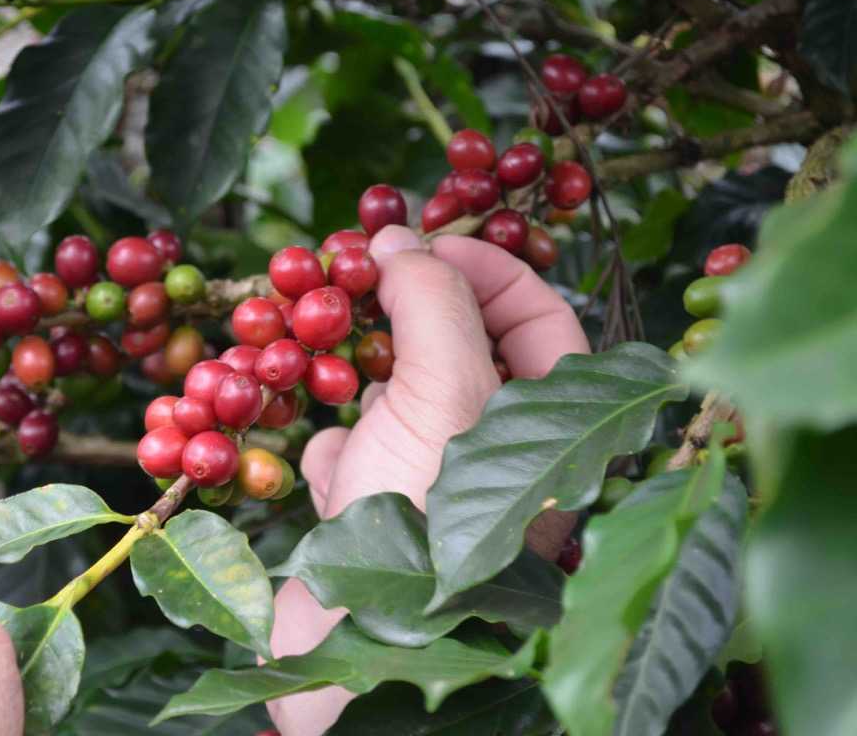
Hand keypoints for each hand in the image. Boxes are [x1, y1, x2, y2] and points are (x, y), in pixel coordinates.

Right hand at [268, 226, 589, 735]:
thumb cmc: (422, 521)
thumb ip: (434, 300)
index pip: (539, 314)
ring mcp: (436, 481)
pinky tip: (337, 483)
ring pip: (395, 391)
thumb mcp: (445, 391)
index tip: (416, 238)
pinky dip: (340, 451)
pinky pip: (356, 445)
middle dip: (404, 315)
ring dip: (361, 389)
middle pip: (457, 345)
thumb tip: (401, 236)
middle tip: (354, 275)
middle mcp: (501, 453)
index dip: (483, 264)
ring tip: (339, 387)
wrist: (351, 655)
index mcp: (553, 427)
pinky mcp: (377, 510)